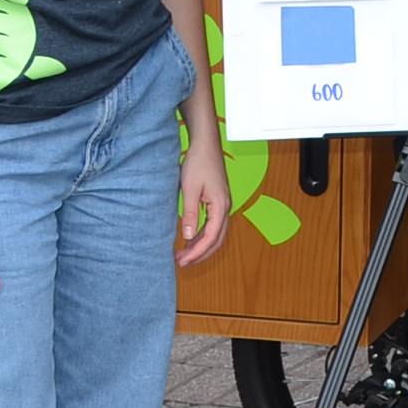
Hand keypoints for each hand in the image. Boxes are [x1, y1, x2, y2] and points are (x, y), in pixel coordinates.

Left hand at [176, 126, 229, 268]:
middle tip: (182, 263)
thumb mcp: (189, 189)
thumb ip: (189, 213)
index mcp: (221, 206)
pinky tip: (190, 238)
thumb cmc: (199, 163)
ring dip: (201, 246)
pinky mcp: (218, 202)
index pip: (211, 237)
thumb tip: (187, 236)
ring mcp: (223, 205)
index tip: (183, 261)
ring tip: (184, 254)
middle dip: (200, 254)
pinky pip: (212, 225)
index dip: (197, 252)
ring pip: (216, 234)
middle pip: (217, 240)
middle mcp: (225, 208)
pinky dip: (202, 235)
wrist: (206, 145)